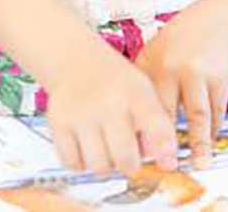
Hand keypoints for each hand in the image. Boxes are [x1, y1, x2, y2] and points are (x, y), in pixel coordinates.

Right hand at [44, 41, 177, 176]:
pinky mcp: (59, 123)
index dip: (165, 150)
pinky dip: (82, 163)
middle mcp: (109, 102)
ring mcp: (81, 113)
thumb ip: (157, 124)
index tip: (168, 164)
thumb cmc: (114, 81)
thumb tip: (166, 163)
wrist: (76, 60)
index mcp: (135, 92)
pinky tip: (87, 148)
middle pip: (125, 158)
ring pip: (99, 166)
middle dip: (131, 166)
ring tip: (107, 151)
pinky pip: (73, 163)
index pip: (157, 126)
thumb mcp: (143, 91)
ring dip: (106, 166)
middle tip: (129, 159)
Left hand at [134, 6, 227, 168]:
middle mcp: (171, 68)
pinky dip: (214, 132)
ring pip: (197, 116)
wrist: (213, 23)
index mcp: (148, 65)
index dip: (139, 134)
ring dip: (199, 144)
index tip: (138, 160)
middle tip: (166, 169)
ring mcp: (197, 73)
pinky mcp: (220, 78)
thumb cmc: (177, 46)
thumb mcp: (152, 58)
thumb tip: (134, 136)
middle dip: (166, 145)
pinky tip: (210, 145)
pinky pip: (217, 112)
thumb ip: (143, 91)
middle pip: (167, 114)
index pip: (139, 106)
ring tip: (199, 165)